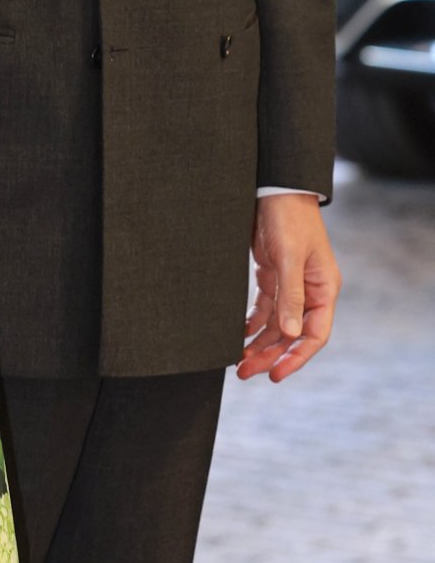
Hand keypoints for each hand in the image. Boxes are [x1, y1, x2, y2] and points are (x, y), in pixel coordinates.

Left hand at [237, 194, 340, 382]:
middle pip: (291, 334)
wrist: (275, 186)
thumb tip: (292, 335)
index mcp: (323, 289)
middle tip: (244, 373)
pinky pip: (264, 307)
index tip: (275, 375)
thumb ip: (291, 295)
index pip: (314, 335)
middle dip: (270, 355)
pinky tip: (238, 333)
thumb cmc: (289, 218)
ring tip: (238, 362)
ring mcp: (291, 283)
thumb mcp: (290, 257)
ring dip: (258, 342)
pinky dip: (252, 322)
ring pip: (276, 323)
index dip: (296, 357)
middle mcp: (309, 290)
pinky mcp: (272, 274)